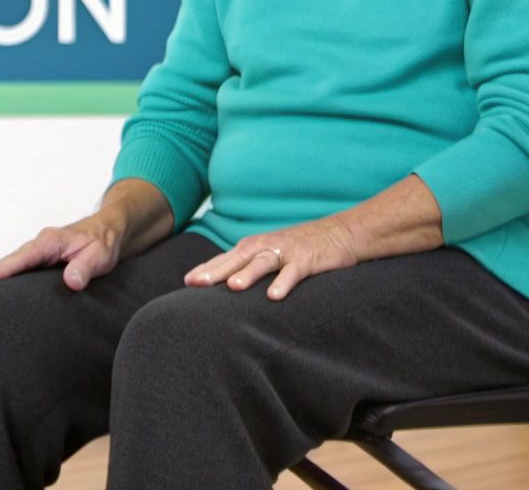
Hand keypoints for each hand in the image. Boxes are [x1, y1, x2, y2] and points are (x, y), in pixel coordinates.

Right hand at [0, 212, 127, 291]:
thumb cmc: (104, 241)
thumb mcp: (99, 255)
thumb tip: (71, 282)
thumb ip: (85, 267)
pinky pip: (23, 267)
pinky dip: (10, 275)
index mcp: (51, 241)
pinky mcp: (44, 259)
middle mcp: (41, 244)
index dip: (2, 269)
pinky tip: (0, 289)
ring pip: (15, 263)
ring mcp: (41, 252)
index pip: (23, 257)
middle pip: (12, 259)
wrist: (111, 231)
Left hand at [183, 216, 360, 300]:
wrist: (341, 232)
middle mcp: (266, 247)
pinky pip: (294, 272)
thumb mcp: (271, 253)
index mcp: (254, 247)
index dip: (205, 270)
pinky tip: (274, 296)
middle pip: (236, 259)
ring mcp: (286, 252)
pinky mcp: (307, 260)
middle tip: (195, 284)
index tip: (186, 282)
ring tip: (233, 287)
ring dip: (248, 274)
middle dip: (215, 271)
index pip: (224, 259)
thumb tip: (225, 285)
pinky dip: (284, 282)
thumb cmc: (300, 247)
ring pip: (262, 262)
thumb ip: (249, 266)